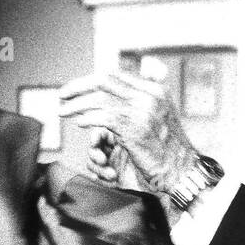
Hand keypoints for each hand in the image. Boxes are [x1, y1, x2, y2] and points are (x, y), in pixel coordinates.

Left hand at [59, 71, 200, 193]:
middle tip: (62, 95)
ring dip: (77, 105)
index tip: (75, 89)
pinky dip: (88, 118)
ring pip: (100, 99)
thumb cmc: (168, 151)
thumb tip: (110, 98)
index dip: (90, 80)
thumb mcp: (157, 119)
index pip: (115, 75)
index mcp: (154, 90)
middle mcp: (149, 95)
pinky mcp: (135, 128)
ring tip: (63, 111)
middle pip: (103, 80)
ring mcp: (143, 110)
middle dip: (78, 86)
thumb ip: (138, 104)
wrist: (183, 170)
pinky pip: (104, 117)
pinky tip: (80, 123)